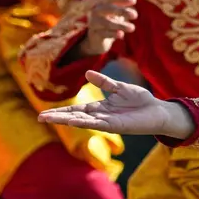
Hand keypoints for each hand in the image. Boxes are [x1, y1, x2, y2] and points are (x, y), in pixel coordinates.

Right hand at [37, 70, 194, 137]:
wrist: (158, 111)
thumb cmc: (141, 101)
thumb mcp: (120, 88)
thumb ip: (104, 82)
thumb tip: (87, 73)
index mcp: (101, 107)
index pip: (76, 109)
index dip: (62, 110)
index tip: (45, 113)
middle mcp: (101, 116)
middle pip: (75, 116)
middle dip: (58, 117)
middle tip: (40, 118)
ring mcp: (107, 122)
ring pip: (83, 121)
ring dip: (67, 120)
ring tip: (51, 119)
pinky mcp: (116, 126)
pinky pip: (97, 123)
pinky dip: (85, 122)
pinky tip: (73, 121)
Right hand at [77, 0, 138, 56]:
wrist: (98, 37)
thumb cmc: (110, 18)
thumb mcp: (116, 7)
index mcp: (99, 1)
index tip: (134, 1)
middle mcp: (95, 10)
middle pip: (108, 9)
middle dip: (122, 11)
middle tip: (135, 15)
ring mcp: (93, 22)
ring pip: (107, 23)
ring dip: (120, 25)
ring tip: (132, 28)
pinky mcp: (95, 34)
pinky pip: (104, 34)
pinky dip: (113, 34)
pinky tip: (121, 35)